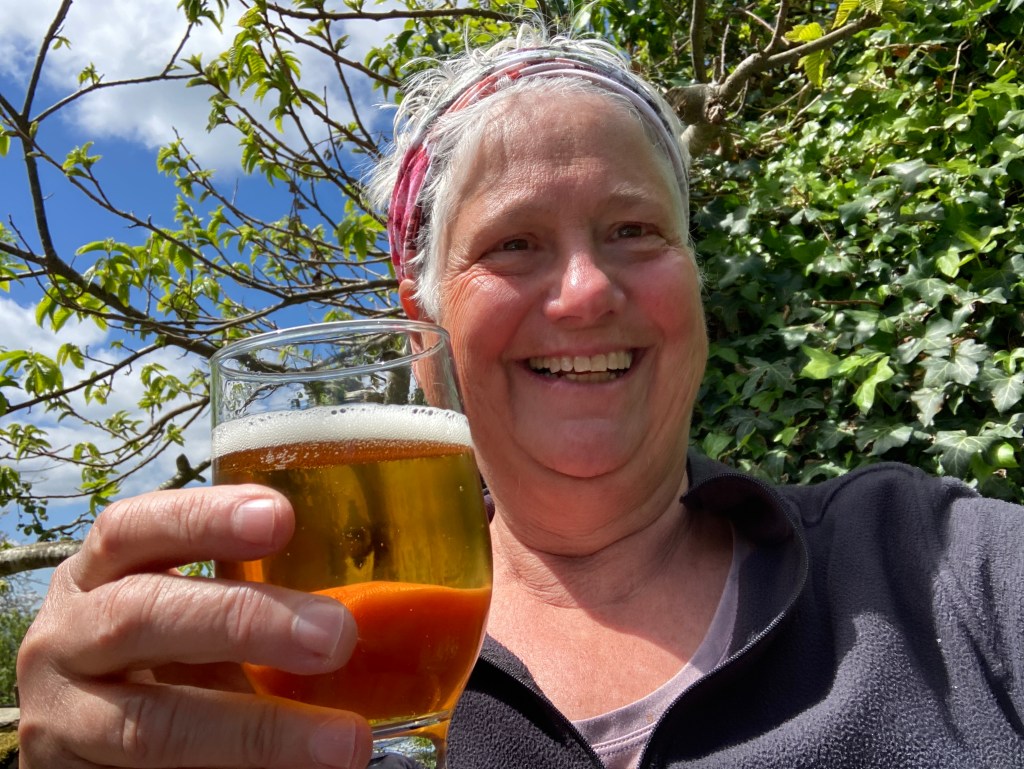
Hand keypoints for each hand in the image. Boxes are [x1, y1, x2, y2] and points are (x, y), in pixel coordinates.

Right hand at [16, 485, 372, 768]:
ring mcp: (59, 716)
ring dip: (258, 732)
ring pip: (150, 724)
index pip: (134, 528)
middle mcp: (65, 635)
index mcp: (98, 573)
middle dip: (243, 621)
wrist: (89, 738)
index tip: (281, 517)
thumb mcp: (186, 613)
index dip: (204, 519)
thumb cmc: (159, 654)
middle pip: (141, 615)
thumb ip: (245, 601)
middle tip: (336, 636)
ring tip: (345, 743)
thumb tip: (356, 612)